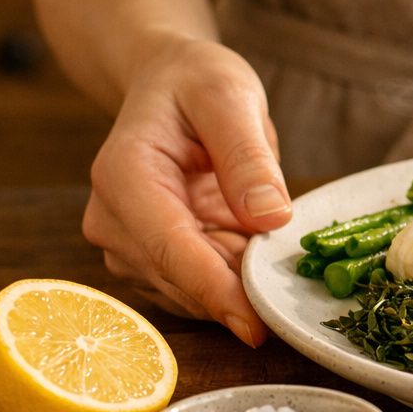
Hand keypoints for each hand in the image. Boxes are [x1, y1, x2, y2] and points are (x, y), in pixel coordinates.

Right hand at [81, 39, 290, 344]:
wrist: (169, 85)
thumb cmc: (196, 83)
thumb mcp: (230, 97)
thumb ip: (248, 156)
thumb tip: (270, 218)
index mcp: (124, 177)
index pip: (170, 249)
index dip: (216, 292)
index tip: (257, 328)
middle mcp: (114, 221)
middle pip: (182, 281)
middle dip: (241, 289)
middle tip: (298, 277)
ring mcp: (129, 247)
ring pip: (193, 293)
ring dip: (240, 283)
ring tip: (274, 242)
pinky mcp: (152, 261)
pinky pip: (200, 288)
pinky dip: (235, 279)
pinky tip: (255, 247)